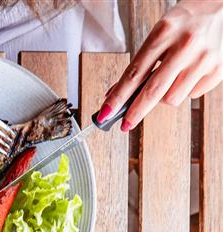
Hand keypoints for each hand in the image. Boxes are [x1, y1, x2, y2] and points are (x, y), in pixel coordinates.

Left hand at [98, 0, 222, 130]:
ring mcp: (203, 59)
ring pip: (172, 98)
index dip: (118, 97)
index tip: (107, 112)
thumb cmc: (188, 20)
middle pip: (153, 91)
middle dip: (135, 111)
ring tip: (170, 80)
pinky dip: (185, 90)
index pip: (135, 72)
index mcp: (165, 31)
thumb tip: (118, 92)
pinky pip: (192, 95)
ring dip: (164, 97)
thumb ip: (143, 62)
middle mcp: (185, 45)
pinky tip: (189, 74)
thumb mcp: (162, 32)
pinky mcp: (217, 71)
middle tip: (125, 124)